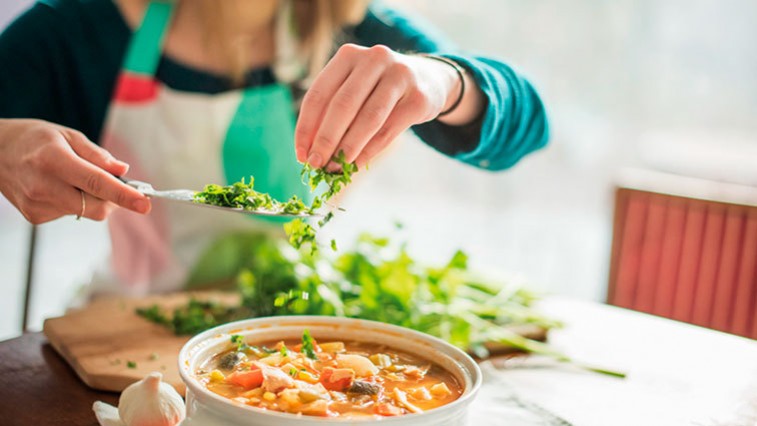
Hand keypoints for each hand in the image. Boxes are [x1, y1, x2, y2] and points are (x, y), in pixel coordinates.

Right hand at [0, 119, 150, 223]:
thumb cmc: (34, 139)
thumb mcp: (67, 135)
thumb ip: (97, 155)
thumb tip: (123, 170)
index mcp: (54, 160)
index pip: (96, 183)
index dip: (124, 195)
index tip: (145, 204)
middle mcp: (44, 186)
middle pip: (96, 208)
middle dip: (112, 199)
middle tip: (113, 183)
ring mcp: (37, 205)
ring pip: (85, 212)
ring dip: (91, 199)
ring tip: (71, 177)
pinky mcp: (35, 217)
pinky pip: (71, 214)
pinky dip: (74, 203)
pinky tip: (58, 187)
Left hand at [295, 44, 471, 169]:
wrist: (429, 80)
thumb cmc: (379, 89)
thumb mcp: (354, 89)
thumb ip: (332, 113)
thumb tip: (310, 152)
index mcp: (349, 55)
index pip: (319, 94)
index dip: (306, 127)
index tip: (301, 154)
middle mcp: (375, 58)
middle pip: (342, 105)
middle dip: (325, 139)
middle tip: (316, 164)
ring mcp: (400, 76)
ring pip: (368, 118)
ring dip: (348, 148)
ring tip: (335, 168)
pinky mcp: (419, 97)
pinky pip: (389, 129)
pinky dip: (370, 150)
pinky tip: (358, 163)